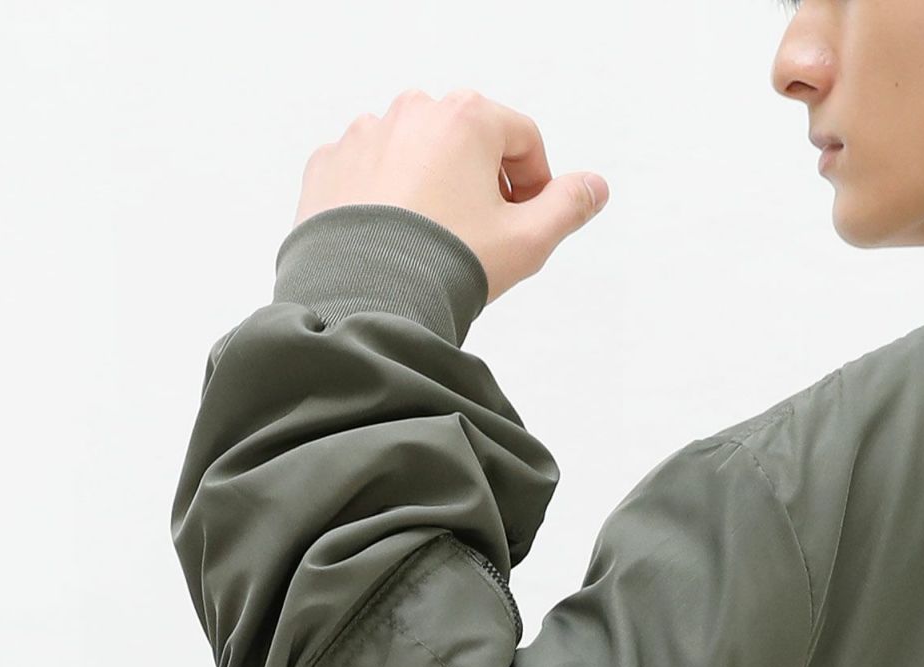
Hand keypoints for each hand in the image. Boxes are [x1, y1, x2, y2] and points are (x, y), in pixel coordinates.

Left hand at [291, 88, 609, 307]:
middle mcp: (413, 112)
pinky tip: (393, 241)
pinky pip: (367, 172)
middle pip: (467, 140)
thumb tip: (595, 187)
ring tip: (433, 243)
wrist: (364, 299)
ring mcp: (364, 135)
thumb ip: (568, 207)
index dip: (536, 184)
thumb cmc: (446, 266)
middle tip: (483, 237)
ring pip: (415, 154)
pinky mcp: (328, 166)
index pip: (523, 138)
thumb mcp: (527, 242)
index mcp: (467, 117)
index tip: (528, 222)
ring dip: (432, 187)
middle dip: (482, 183)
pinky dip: (383, 198)